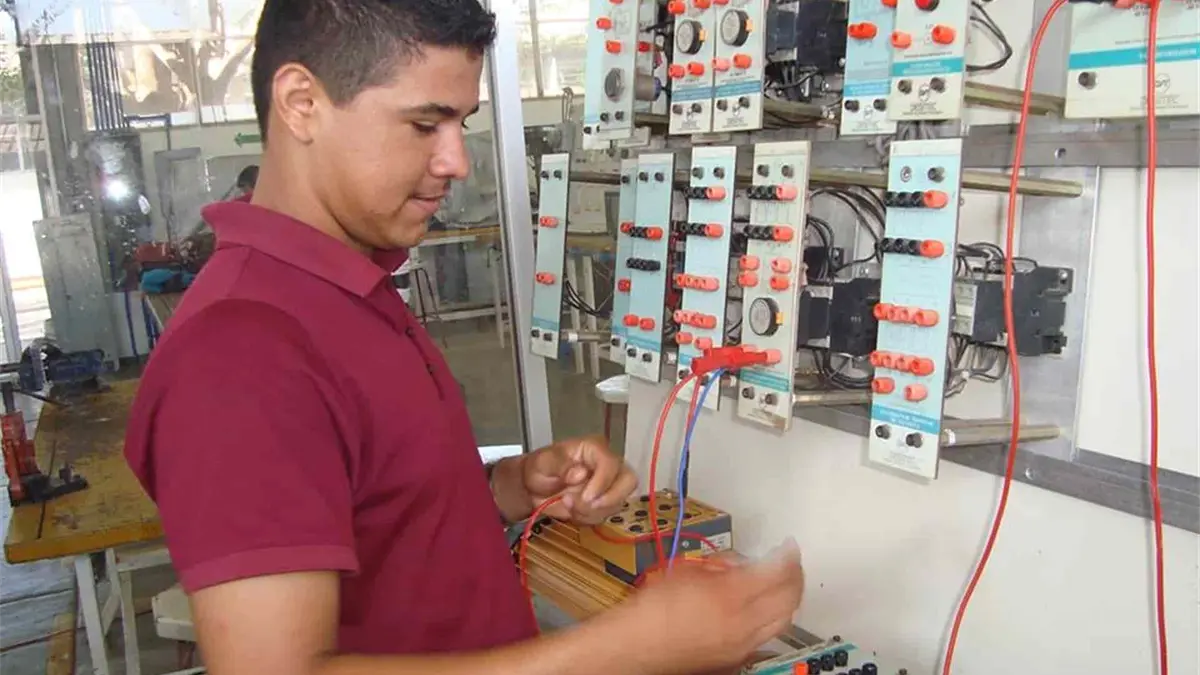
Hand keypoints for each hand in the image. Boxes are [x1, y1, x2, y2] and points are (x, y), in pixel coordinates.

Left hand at [522, 436, 637, 524]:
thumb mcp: (544, 462)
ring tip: (569, 504)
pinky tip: (572, 510)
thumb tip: (581, 473)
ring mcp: (608, 485)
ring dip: (592, 511)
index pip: (611, 463)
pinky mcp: (604, 502)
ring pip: (618, 502)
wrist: (533, 488)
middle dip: (608, 499)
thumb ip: (560, 465)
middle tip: (584, 505)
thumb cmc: (540, 468)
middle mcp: (607, 465)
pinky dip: (588, 518)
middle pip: (628, 481)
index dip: (603, 482)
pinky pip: (605, 515)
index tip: (587, 497)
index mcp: (594, 448)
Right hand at [608, 541, 804, 674]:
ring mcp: (743, 643)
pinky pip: (767, 635)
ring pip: (784, 619)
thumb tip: (740, 564)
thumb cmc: (652, 609)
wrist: (638, 644)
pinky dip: (773, 618)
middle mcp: (742, 622)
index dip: (787, 555)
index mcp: (728, 594)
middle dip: (795, 576)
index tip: (788, 546)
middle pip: (789, 597)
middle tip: (791, 563)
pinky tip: (764, 610)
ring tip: (781, 585)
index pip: (776, 570)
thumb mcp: (687, 571)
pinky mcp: (737, 657)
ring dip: (788, 598)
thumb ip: (721, 566)